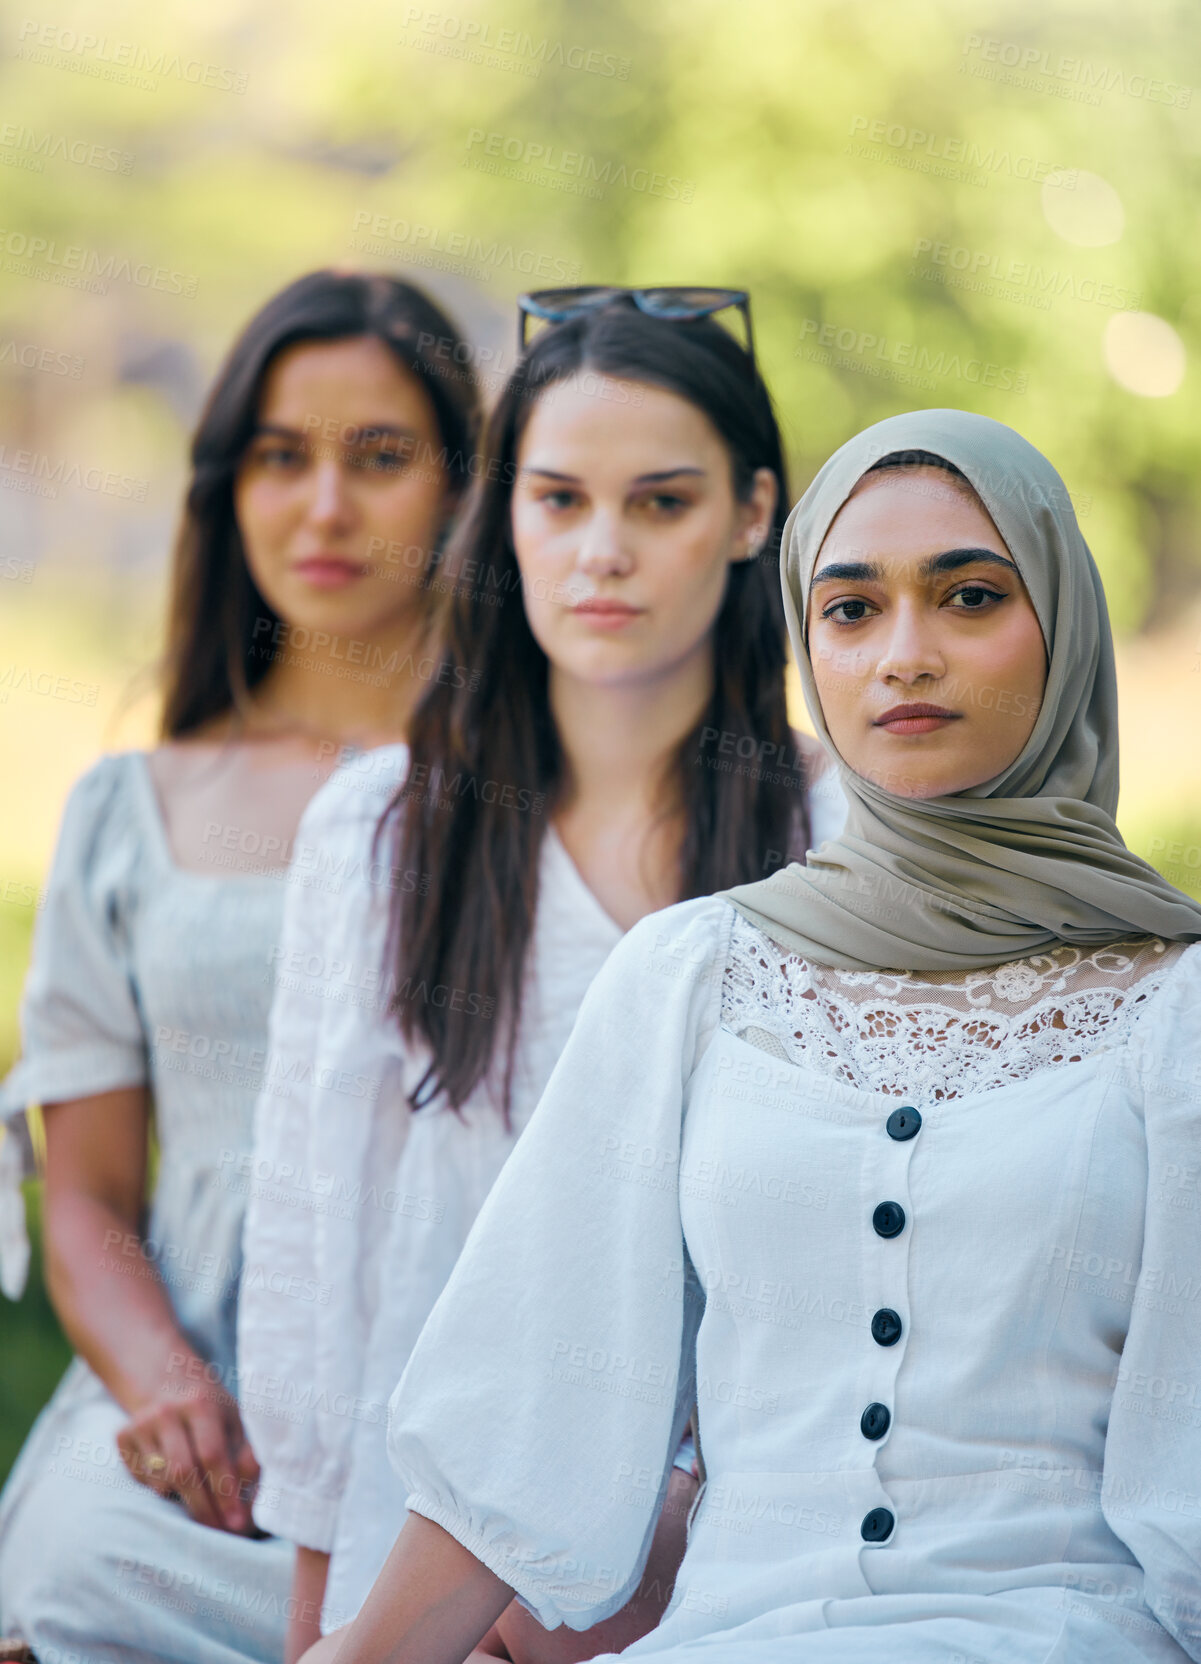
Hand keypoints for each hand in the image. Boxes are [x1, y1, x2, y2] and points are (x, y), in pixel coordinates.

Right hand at [116, 1365, 258, 1532]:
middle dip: (203, 1508)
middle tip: (218, 1531)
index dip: (225, 1493)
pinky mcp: (122, 1437)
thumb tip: (250, 1498)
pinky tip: (171, 1470)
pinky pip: (142, 1480)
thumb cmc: (210, 1409)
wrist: (168, 1380)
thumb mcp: (234, 1420)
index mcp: (200, 1404)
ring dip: (181, 1496)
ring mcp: (140, 1424)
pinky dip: (160, 1486)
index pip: (212, 1456)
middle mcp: (166, 1412)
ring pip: (161, 1481)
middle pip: (183, 1473)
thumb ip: (245, 1455)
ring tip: (196, 1488)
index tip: (237, 1522)